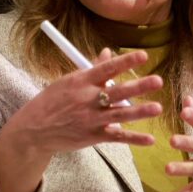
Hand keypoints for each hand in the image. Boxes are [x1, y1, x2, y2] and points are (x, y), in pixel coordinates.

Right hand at [3, 48, 163, 155]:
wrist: (34, 130)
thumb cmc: (52, 101)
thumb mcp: (68, 81)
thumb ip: (92, 69)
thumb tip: (108, 52)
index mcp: (81, 81)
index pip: (107, 69)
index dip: (125, 62)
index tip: (144, 56)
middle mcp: (87, 99)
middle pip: (117, 91)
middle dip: (138, 87)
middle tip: (158, 80)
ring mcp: (91, 119)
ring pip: (119, 114)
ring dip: (140, 112)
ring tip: (158, 108)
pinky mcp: (93, 136)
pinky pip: (117, 137)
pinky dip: (134, 139)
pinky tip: (150, 139)